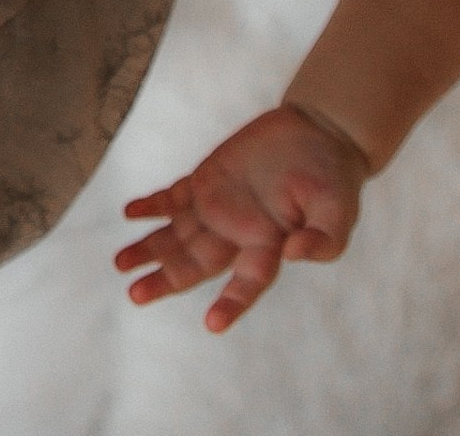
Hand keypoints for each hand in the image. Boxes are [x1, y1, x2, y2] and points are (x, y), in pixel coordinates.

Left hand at [114, 104, 368, 331]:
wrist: (319, 134)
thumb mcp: (339, 209)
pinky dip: (152, 205)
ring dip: (148, 248)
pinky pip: (174, 197)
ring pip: (176, 235)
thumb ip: (324, 239)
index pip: (247, 282)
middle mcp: (237, 233)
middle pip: (195, 264)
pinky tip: (131, 212)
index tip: (213, 325)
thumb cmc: (334, 177)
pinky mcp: (207, 181)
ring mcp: (219, 208)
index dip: (232, 303)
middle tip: (135, 295)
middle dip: (165, 280)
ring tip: (119, 263)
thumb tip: (296, 255)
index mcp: (270, 246)